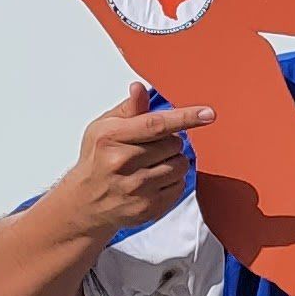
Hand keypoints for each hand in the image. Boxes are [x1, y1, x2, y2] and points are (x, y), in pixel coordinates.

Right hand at [64, 82, 212, 239]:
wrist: (86, 202)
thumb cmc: (97, 159)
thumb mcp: (103, 128)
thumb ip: (128, 109)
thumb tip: (139, 88)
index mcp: (111, 138)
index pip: (156, 124)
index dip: (185, 117)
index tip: (208, 113)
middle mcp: (122, 163)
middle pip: (174, 143)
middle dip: (170, 141)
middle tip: (152, 147)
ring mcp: (136, 188)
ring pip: (180, 165)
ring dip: (174, 161)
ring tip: (153, 164)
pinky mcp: (148, 207)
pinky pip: (179, 186)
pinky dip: (172, 180)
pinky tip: (153, 180)